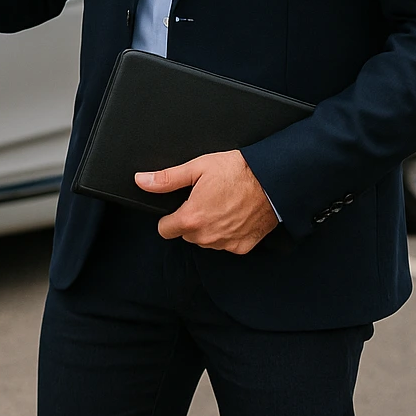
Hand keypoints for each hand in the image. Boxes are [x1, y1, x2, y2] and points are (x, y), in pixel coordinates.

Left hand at [135, 150, 278, 253]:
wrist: (273, 180)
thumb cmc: (238, 171)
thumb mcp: (197, 168)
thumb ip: (166, 178)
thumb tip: (142, 181)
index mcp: (192, 218)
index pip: (165, 230)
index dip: (169, 218)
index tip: (178, 208)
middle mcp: (207, 236)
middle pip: (186, 235)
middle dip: (190, 221)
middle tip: (204, 200)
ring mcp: (226, 243)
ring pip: (205, 241)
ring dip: (208, 228)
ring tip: (221, 205)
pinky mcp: (243, 247)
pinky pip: (226, 244)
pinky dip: (227, 233)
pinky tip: (234, 215)